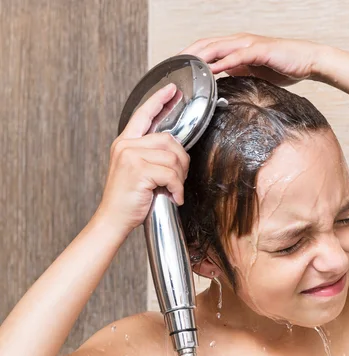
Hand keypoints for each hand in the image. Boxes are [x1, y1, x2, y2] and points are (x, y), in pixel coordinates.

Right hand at [94, 83, 189, 234]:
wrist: (113, 219)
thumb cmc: (129, 198)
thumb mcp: (137, 170)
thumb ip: (151, 154)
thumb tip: (175, 148)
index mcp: (125, 142)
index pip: (144, 114)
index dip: (159, 100)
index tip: (171, 90)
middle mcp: (126, 145)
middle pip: (169, 139)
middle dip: (181, 161)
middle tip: (178, 179)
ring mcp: (130, 156)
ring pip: (173, 157)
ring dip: (180, 177)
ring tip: (172, 189)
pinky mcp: (138, 169)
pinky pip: (171, 174)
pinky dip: (177, 188)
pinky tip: (173, 197)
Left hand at [179, 33, 323, 86]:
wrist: (307, 60)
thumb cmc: (283, 66)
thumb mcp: (254, 71)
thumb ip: (237, 72)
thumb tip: (221, 80)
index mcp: (236, 46)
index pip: (207, 48)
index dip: (189, 55)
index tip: (176, 66)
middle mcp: (240, 41)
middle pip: (206, 44)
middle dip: (188, 54)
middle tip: (173, 66)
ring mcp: (249, 44)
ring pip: (218, 47)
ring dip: (200, 56)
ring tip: (186, 66)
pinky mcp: (260, 50)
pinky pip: (238, 56)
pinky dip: (223, 62)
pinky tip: (213, 69)